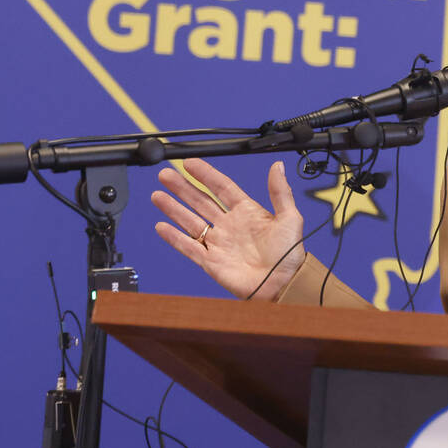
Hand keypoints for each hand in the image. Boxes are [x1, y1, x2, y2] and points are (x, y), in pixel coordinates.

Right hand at [151, 158, 304, 300]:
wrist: (283, 284)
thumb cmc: (289, 254)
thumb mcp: (290, 217)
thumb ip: (280, 192)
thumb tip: (278, 166)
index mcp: (247, 212)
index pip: (222, 187)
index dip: (206, 174)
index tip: (190, 163)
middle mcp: (230, 225)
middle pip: (200, 201)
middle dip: (182, 187)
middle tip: (165, 175)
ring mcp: (219, 243)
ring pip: (190, 221)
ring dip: (173, 208)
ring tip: (157, 195)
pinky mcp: (211, 261)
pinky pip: (189, 247)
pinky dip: (174, 237)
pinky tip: (161, 226)